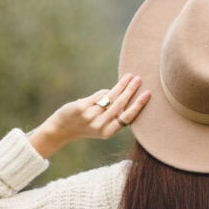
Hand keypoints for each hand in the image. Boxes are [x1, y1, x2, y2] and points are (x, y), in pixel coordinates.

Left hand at [27, 73, 151, 157]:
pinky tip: (111, 88)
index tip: (148, 94)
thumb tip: (127, 96)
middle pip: (120, 104)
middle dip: (131, 90)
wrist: (61, 129)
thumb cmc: (85, 126)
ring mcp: (91, 116)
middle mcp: (100, 125)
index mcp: (108, 132)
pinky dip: (104, 92)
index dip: (138, 105)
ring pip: (111, 97)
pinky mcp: (82, 107)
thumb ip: (113, 115)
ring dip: (122, 85)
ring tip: (130, 76)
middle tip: (139, 79)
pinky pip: (99, 95)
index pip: (128, 117)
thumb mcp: (101, 127)